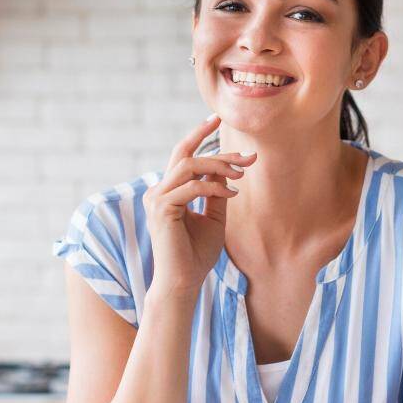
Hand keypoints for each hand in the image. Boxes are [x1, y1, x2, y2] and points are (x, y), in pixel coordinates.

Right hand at [143, 114, 256, 295]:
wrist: (183, 282)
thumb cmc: (196, 255)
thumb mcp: (213, 218)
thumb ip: (216, 193)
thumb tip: (225, 169)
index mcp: (168, 191)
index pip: (183, 156)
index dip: (201, 136)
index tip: (220, 120)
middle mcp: (158, 191)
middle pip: (185, 154)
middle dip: (212, 144)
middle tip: (245, 153)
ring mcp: (157, 199)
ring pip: (189, 165)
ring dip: (219, 166)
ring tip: (241, 175)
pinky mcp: (162, 209)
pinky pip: (192, 187)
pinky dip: (215, 187)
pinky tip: (233, 195)